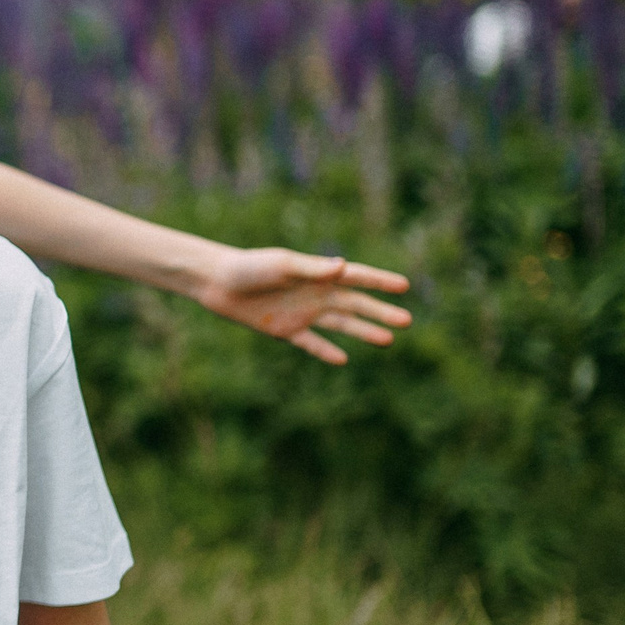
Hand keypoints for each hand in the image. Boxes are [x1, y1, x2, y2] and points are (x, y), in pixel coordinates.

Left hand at [195, 248, 411, 364]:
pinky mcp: (284, 330)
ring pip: (340, 325)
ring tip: (387, 340)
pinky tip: (343, 359)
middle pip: (355, 305)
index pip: (357, 278)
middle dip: (381, 312)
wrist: (217, 282)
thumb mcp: (282, 265)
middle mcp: (314, 294)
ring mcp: (301, 313)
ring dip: (363, 332)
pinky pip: (310, 343)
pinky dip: (325, 351)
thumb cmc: (250, 267)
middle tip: (407, 321)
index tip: (405, 286)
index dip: (380, 282)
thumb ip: (312, 269)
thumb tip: (343, 267)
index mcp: (318, 274)